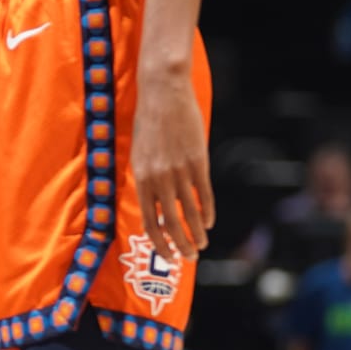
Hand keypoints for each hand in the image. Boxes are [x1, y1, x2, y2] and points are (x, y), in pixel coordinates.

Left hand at [131, 61, 212, 260]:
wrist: (163, 92)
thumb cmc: (149, 121)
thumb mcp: (140, 152)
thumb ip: (147, 177)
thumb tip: (155, 201)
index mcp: (141, 177)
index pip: (149, 222)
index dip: (159, 242)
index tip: (166, 255)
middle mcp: (158, 178)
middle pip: (169, 224)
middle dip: (179, 245)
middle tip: (188, 257)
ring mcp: (179, 171)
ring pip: (189, 213)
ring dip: (196, 234)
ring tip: (202, 245)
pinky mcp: (198, 161)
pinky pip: (204, 194)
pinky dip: (207, 212)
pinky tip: (210, 223)